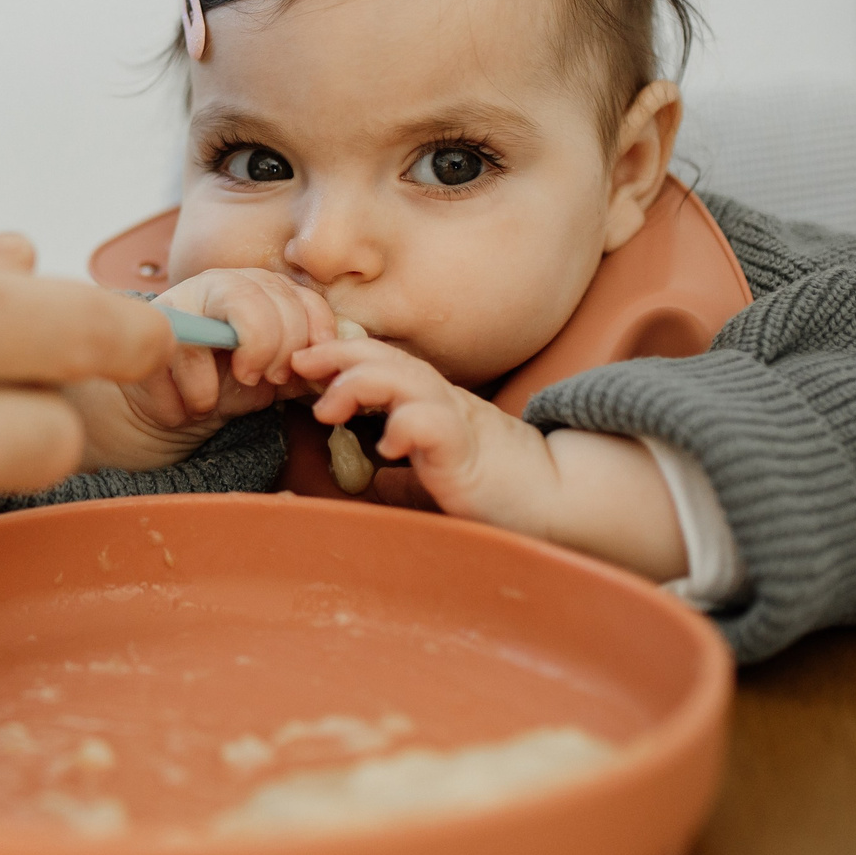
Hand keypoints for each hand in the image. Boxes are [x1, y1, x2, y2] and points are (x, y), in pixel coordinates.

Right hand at [73, 269, 334, 470]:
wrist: (167, 408)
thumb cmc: (224, 385)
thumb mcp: (275, 376)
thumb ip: (308, 367)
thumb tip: (340, 370)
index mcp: (261, 288)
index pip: (304, 300)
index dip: (311, 338)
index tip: (299, 373)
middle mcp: (223, 282)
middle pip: (267, 306)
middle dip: (273, 355)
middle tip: (259, 381)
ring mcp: (184, 301)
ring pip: (229, 324)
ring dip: (230, 377)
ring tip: (214, 399)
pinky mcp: (152, 330)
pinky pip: (186, 360)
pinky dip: (193, 396)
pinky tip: (185, 405)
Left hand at [292, 335, 686, 581]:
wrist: (556, 499)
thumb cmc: (500, 487)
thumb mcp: (439, 474)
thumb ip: (407, 474)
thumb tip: (376, 481)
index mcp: (431, 403)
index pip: (382, 363)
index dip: (341, 356)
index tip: (301, 362)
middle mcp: (442, 403)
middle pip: (388, 359)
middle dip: (339, 355)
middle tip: (298, 364)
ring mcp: (458, 423)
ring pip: (407, 381)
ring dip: (362, 384)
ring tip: (327, 407)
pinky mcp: (471, 452)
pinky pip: (435, 427)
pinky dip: (407, 427)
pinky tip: (386, 444)